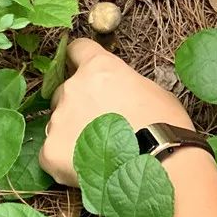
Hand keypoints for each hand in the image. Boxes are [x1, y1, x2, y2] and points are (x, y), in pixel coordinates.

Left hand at [39, 38, 192, 185]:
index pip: (78, 50)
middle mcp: (73, 88)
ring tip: (101, 151)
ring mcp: (59, 119)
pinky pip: (51, 152)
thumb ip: (124, 83)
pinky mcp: (51, 150)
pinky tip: (88, 167)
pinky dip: (65, 159)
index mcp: (99, 68)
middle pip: (65, 90)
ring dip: (73, 132)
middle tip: (102, 122)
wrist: (161, 164)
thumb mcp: (152, 90)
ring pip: (59, 122)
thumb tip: (117, 92)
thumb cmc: (166, 125)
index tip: (85, 69)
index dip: (81, 60)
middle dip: (79, 103)